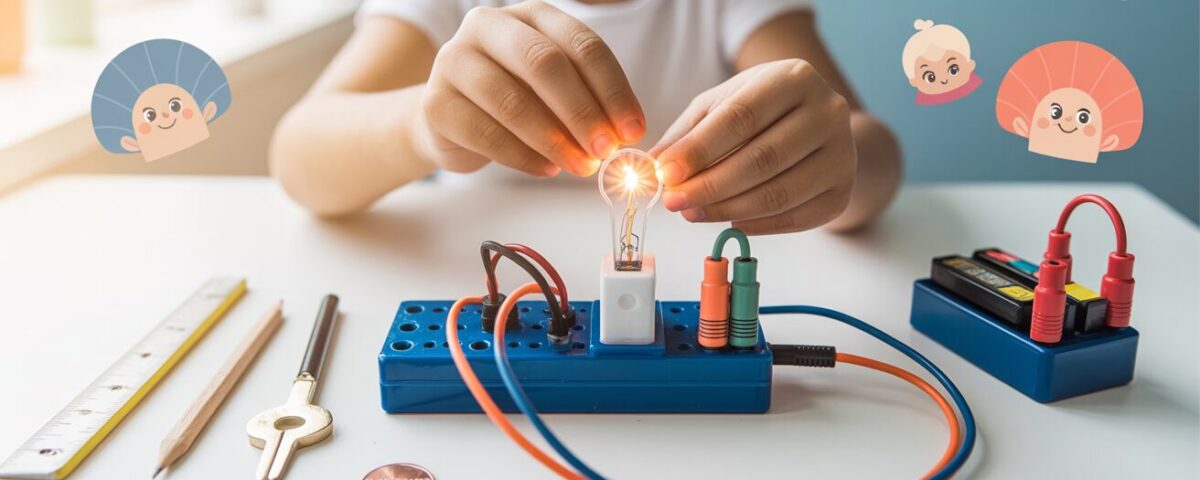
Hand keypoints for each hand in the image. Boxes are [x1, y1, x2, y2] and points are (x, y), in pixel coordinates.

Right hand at [414, 0, 644, 177]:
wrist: (451, 120)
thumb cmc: (515, 99)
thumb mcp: (554, 89)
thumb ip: (587, 102)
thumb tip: (622, 136)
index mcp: (530, 14)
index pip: (581, 43)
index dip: (612, 88)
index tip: (632, 130)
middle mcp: (488, 26)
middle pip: (544, 64)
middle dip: (582, 111)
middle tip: (606, 150)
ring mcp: (455, 61)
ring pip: (512, 102)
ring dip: (554, 141)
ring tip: (580, 167)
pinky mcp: (436, 104)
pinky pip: (486, 134)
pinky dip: (523, 157)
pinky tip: (547, 169)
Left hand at [650, 59, 856, 234]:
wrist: (817, 124)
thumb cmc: (761, 111)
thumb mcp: (721, 106)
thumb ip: (686, 134)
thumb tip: (652, 166)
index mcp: (794, 78)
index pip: (742, 117)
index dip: (700, 149)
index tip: (665, 173)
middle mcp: (828, 112)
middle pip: (762, 159)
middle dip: (709, 186)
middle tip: (673, 201)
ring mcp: (843, 153)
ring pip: (778, 193)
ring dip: (727, 210)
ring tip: (692, 212)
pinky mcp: (843, 191)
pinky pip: (796, 218)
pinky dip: (757, 225)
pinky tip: (729, 221)